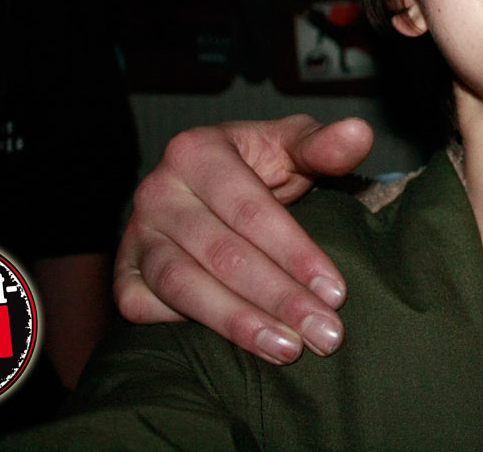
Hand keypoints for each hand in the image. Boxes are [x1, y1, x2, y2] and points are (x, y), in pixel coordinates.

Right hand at [114, 114, 372, 364]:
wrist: (205, 186)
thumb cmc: (258, 165)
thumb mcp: (291, 146)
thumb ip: (324, 145)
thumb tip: (358, 132)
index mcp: (197, 150)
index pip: (251, 211)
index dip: (295, 253)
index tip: (335, 291)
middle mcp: (157, 190)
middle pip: (222, 253)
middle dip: (279, 298)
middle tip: (324, 334)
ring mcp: (136, 233)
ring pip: (182, 285)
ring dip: (238, 323)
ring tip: (287, 349)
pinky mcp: (124, 270)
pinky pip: (143, 306)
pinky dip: (181, 325)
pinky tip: (226, 345)